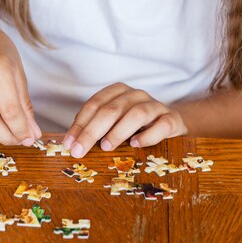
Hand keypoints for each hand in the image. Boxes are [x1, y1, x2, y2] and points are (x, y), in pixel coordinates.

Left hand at [62, 83, 187, 157]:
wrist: (171, 123)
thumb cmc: (136, 125)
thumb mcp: (115, 122)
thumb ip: (96, 128)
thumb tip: (72, 145)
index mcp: (118, 92)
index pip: (95, 104)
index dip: (80, 124)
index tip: (69, 143)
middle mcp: (136, 95)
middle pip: (111, 109)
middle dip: (91, 131)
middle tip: (79, 150)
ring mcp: (156, 105)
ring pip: (136, 114)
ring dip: (118, 131)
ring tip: (105, 146)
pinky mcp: (172, 119)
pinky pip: (162, 125)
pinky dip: (148, 135)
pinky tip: (136, 145)